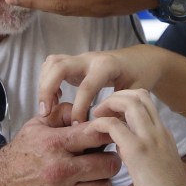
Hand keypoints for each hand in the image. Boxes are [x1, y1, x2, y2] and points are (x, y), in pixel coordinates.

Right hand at [0, 115, 120, 185]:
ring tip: (91, 180)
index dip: (108, 134)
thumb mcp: (35, 127)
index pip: (97, 135)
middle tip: (101, 161)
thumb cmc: (18, 157)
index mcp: (56, 143)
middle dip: (109, 161)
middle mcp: (61, 169)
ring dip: (101, 184)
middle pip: (110, 164)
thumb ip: (62, 113)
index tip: (107, 138)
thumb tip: (86, 109)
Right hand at [37, 45, 163, 124]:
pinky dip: (47, 80)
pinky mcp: (75, 63)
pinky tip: (55, 98)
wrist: (142, 59)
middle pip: (59, 66)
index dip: (79, 108)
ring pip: (52, 63)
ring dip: (44, 84)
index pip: (87, 86)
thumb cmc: (141, 76)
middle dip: (47, 89)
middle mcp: (90, 59)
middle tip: (45, 113)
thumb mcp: (137, 93)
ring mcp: (81, 59)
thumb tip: (105, 126)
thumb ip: (122, 108)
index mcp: (107, 66)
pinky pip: (53, 65)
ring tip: (47, 107)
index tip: (76, 126)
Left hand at [87, 90, 185, 185]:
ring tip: (96, 119)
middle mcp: (158, 131)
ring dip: (107, 105)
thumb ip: (141, 154)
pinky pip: (113, 126)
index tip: (111, 114)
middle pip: (138, 94)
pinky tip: (92, 134)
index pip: (146, 102)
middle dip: (115, 97)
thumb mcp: (157, 167)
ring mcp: (149, 138)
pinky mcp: (137, 151)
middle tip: (101, 113)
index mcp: (163, 134)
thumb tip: (121, 150)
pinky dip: (99, 124)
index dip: (126, 101)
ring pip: (127, 102)